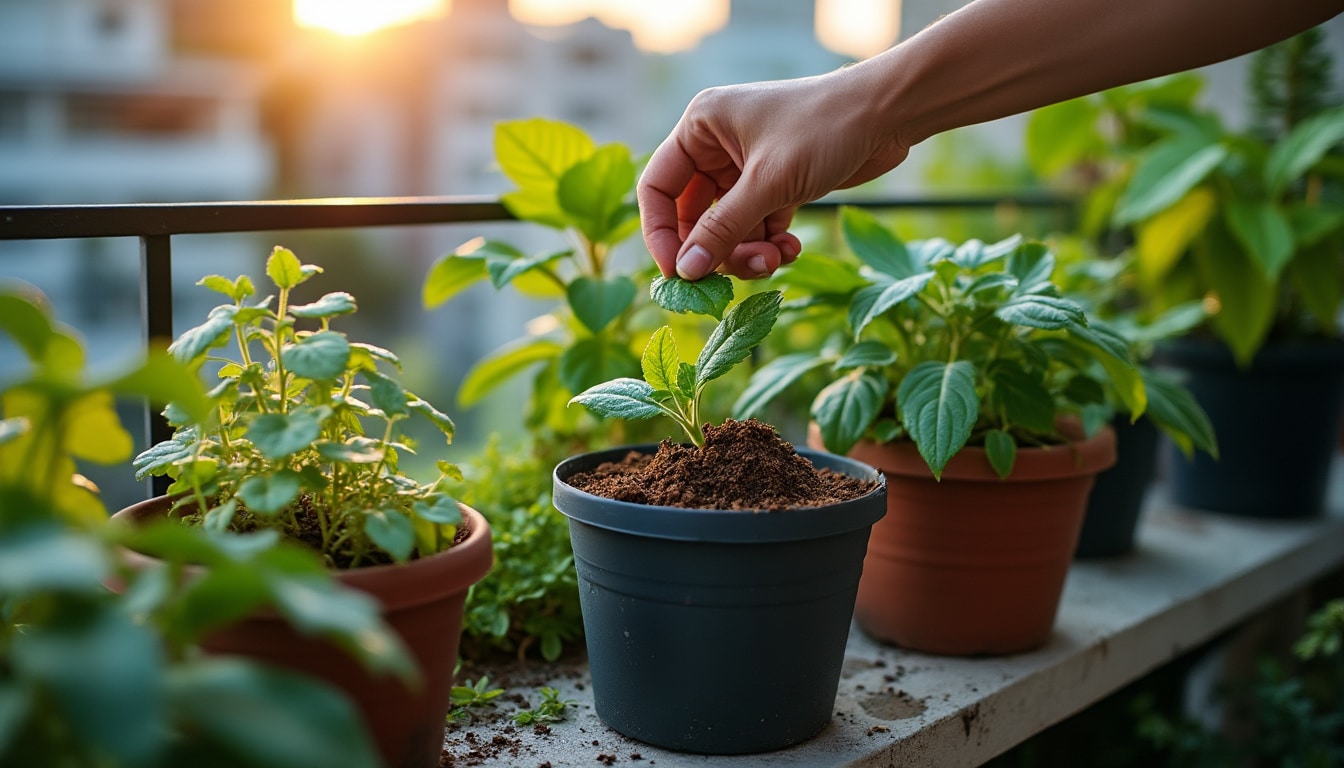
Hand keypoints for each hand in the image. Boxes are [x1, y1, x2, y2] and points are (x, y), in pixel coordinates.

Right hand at [637, 68, 910, 280]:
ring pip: (727, 228)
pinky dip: (770, 244)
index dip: (661, 234)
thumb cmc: (825, 129)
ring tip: (776, 258)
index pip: (657, 189)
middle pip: (693, 216)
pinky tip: (792, 249)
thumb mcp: (768, 183)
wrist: (889, 113)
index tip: (678, 273)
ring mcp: (746, 167)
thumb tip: (686, 272)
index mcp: (701, 128)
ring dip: (748, 251)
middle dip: (718, 248)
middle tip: (744, 270)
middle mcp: (716, 146)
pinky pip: (757, 226)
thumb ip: (724, 230)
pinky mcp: (776, 184)